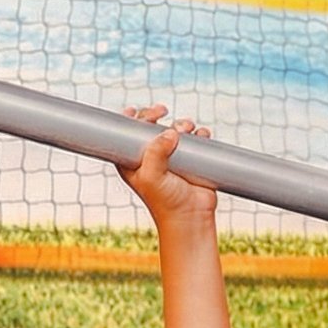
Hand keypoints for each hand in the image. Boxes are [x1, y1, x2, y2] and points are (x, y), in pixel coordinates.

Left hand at [115, 104, 216, 222]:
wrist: (190, 217)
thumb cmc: (165, 201)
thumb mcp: (151, 177)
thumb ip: (156, 152)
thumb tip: (170, 132)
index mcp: (134, 162)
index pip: (127, 135)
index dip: (129, 121)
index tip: (134, 111)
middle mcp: (152, 157)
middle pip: (151, 127)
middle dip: (156, 115)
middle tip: (162, 111)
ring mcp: (173, 157)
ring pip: (175, 129)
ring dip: (181, 123)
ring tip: (187, 129)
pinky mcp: (192, 159)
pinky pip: (196, 138)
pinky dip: (199, 133)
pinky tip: (201, 135)